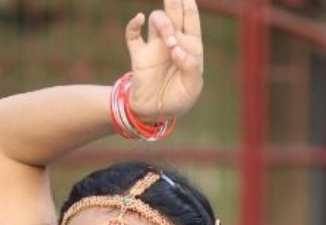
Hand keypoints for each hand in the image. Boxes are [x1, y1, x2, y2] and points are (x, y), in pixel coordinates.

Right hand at [124, 0, 203, 121]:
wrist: (155, 113)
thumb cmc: (179, 99)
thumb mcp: (192, 87)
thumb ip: (190, 67)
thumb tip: (176, 49)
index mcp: (190, 46)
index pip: (191, 19)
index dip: (189, 5)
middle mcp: (173, 41)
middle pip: (174, 13)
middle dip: (174, 1)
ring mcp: (155, 46)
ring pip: (156, 20)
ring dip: (163, 23)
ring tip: (169, 42)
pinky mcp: (139, 55)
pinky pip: (133, 35)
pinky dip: (133, 25)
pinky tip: (138, 19)